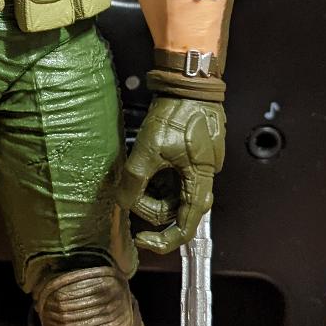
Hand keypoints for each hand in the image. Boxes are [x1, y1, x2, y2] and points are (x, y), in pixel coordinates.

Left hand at [117, 96, 224, 252]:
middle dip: (149, 207)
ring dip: (151, 191)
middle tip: (129, 193)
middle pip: (175, 211)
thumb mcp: (150, 148)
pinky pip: (172, 178)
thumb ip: (135, 180)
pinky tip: (145, 164)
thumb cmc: (177, 113)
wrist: (189, 84)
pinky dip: (156, 178)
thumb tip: (123, 202)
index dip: (163, 240)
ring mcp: (196, 168)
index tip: (142, 239)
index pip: (185, 227)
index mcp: (199, 182)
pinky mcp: (189, 157)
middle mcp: (202, 179)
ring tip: (136, 173)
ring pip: (172, 194)